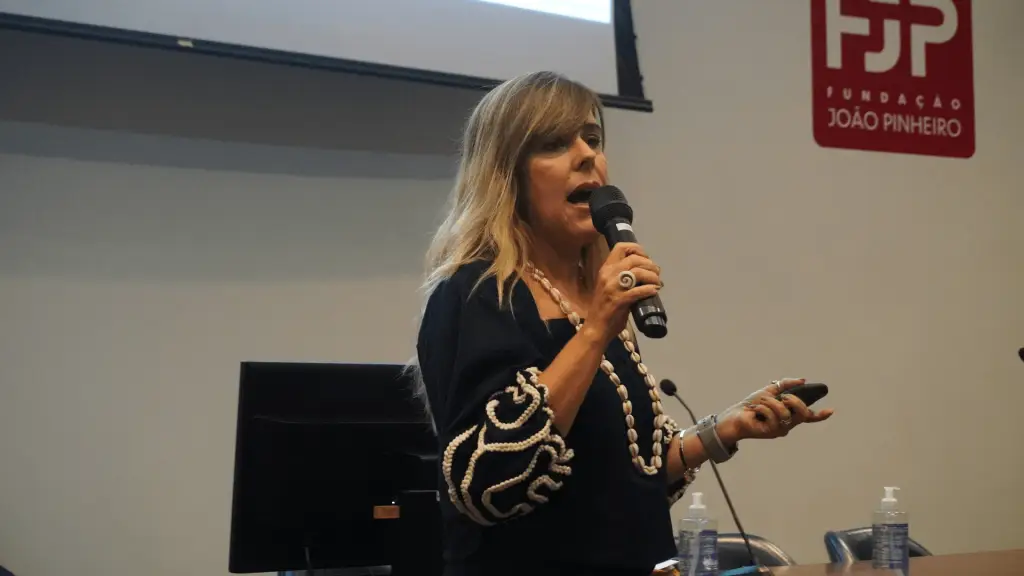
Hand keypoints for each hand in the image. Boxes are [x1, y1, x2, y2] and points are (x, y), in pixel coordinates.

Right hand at [585, 242, 661, 343]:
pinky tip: (655, 291)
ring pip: (638, 272)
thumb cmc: (605, 307)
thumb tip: (645, 272)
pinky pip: (638, 291)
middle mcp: (607, 274)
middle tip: (657, 273)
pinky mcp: (617, 301)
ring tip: (658, 283)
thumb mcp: (610, 286)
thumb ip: (623, 277)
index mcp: (605, 268)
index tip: (647, 259)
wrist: (596, 328)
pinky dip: (649, 290)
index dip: (638, 249)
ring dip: (652, 277)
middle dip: (650, 265)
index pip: (621, 247)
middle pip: (634, 259)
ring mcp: (612, 287)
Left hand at [715, 378, 834, 443]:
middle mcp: (787, 425)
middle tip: (781, 396)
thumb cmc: (751, 406)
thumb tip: (803, 380)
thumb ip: (785, 385)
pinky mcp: (769, 432)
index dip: (820, 415)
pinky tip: (754, 411)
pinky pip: (771, 415)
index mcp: (789, 415)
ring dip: (770, 402)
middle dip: (794, 400)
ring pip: (785, 412)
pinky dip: (762, 408)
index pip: (808, 417)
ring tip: (760, 403)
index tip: (831, 410)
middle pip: (802, 413)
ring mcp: (779, 430)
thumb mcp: (769, 391)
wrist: (734, 416)